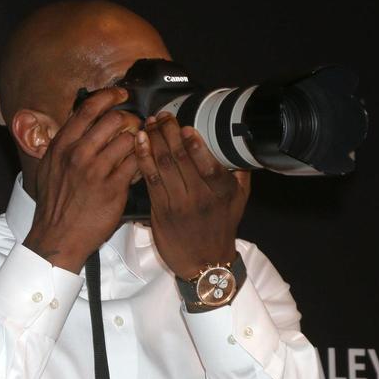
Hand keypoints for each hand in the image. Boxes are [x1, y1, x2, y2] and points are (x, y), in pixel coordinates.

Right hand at [24, 87, 138, 273]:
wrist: (58, 237)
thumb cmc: (55, 206)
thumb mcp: (49, 168)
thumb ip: (64, 145)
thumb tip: (77, 125)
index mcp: (62, 146)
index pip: (88, 108)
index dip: (109, 95)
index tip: (121, 94)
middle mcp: (78, 154)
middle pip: (113, 119)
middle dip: (129, 118)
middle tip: (135, 124)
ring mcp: (97, 171)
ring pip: (128, 139)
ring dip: (138, 140)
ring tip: (139, 146)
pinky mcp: (114, 189)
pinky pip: (136, 164)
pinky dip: (142, 161)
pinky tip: (141, 165)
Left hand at [135, 112, 249, 279]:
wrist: (204, 263)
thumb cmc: (221, 228)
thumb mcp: (239, 200)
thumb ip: (238, 172)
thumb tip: (238, 143)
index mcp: (221, 192)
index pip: (207, 163)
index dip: (194, 143)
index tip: (185, 125)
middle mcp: (200, 198)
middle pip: (180, 158)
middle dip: (168, 132)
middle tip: (162, 115)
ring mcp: (178, 205)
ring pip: (163, 166)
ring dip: (153, 140)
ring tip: (149, 123)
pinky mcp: (160, 211)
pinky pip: (150, 180)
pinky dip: (143, 158)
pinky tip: (139, 143)